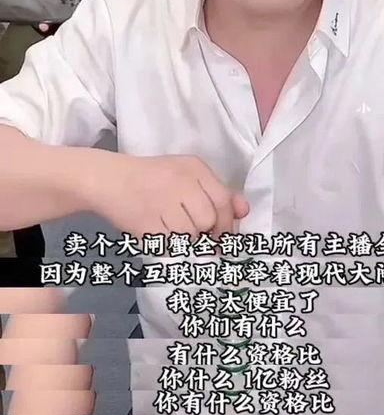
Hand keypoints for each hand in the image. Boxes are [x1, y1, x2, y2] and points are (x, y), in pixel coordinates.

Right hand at [90, 153, 248, 240]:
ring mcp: (161, 202)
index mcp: (194, 168)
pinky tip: (159, 234)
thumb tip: (244, 211)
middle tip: (193, 234)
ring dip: (185, 241)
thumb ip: (217, 192)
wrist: (108, 179)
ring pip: (190, 235)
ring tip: (171, 229)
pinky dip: (168, 246)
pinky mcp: (145, 223)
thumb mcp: (187, 175)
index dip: (226, 223)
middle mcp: (180, 182)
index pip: (223, 201)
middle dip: (205, 234)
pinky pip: (169, 246)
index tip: (221, 235)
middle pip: (207, 221)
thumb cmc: (153, 178)